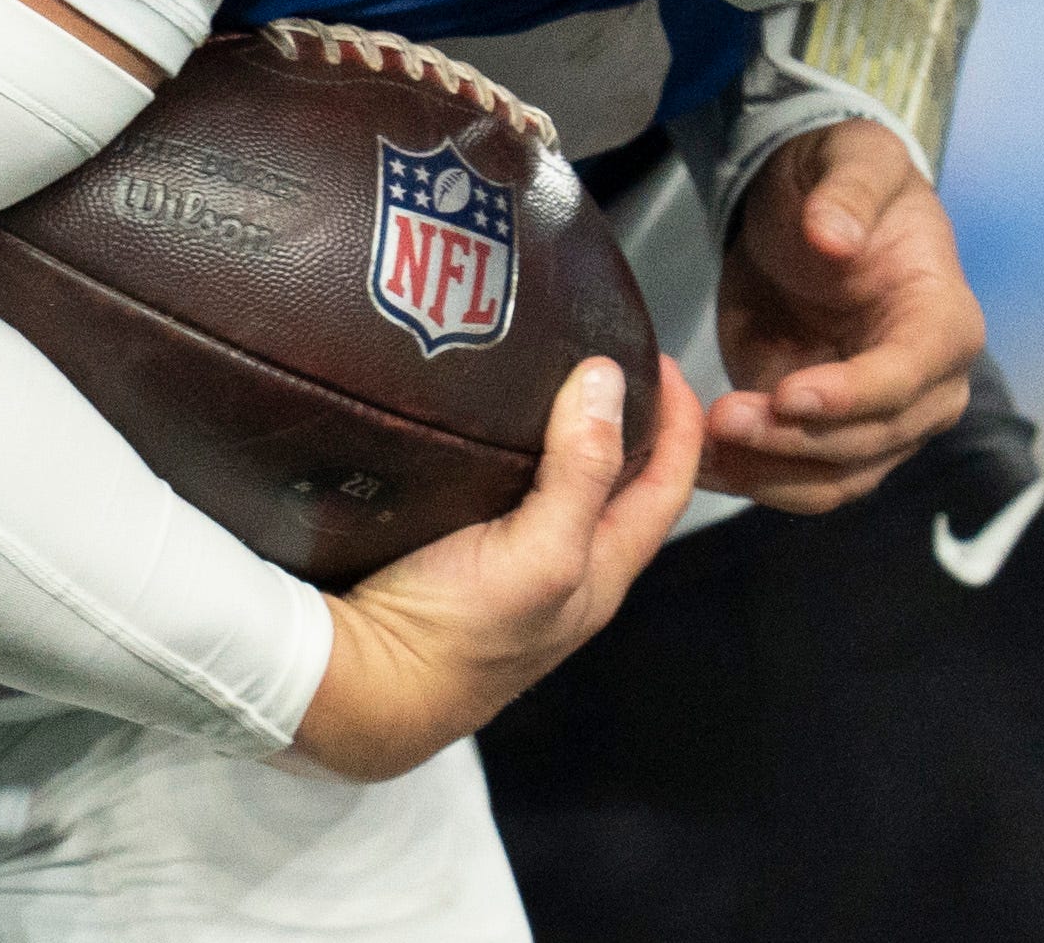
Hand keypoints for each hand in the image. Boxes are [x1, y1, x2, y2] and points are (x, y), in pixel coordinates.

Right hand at [290, 353, 702, 781]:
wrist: (363, 688)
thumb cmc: (458, 633)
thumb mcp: (540, 552)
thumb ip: (581, 472)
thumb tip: (606, 378)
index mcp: (601, 571)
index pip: (667, 487)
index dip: (680, 424)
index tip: (661, 360)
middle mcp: (566, 569)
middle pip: (618, 486)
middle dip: (628, 422)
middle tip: (608, 354)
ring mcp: (512, 566)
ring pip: (559, 488)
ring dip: (566, 434)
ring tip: (545, 372)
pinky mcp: (460, 557)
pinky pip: (503, 494)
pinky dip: (509, 453)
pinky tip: (481, 424)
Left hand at [707, 118, 979, 509]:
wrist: (807, 213)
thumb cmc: (843, 182)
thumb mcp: (852, 157)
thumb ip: (847, 192)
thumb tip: (833, 236)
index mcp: (945, 322)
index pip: (908, 376)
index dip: (851, 395)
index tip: (787, 393)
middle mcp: (926, 388)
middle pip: (869, 441)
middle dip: (794, 440)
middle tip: (722, 418)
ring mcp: (878, 422)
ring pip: (834, 480)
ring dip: (768, 474)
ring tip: (702, 449)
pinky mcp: (826, 436)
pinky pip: (797, 480)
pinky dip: (751, 480)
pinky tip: (701, 462)